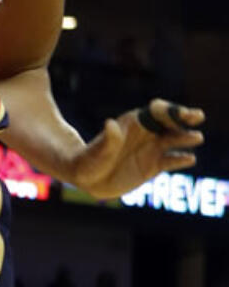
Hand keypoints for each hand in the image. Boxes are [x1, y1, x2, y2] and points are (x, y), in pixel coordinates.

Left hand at [66, 97, 203, 199]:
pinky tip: (190, 159)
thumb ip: (108, 139)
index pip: (154, 111)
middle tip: (198, 115)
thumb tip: (111, 124)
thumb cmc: (89, 159)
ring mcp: (151, 149)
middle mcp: (145, 134)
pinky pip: (170, 161)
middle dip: (183, 117)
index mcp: (133, 123)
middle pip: (169, 122)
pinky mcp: (153, 166)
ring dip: (185, 137)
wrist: (87, 177)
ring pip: (173, 140)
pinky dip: (180, 159)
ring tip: (197, 137)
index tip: (177, 111)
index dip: (167, 109)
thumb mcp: (97, 150)